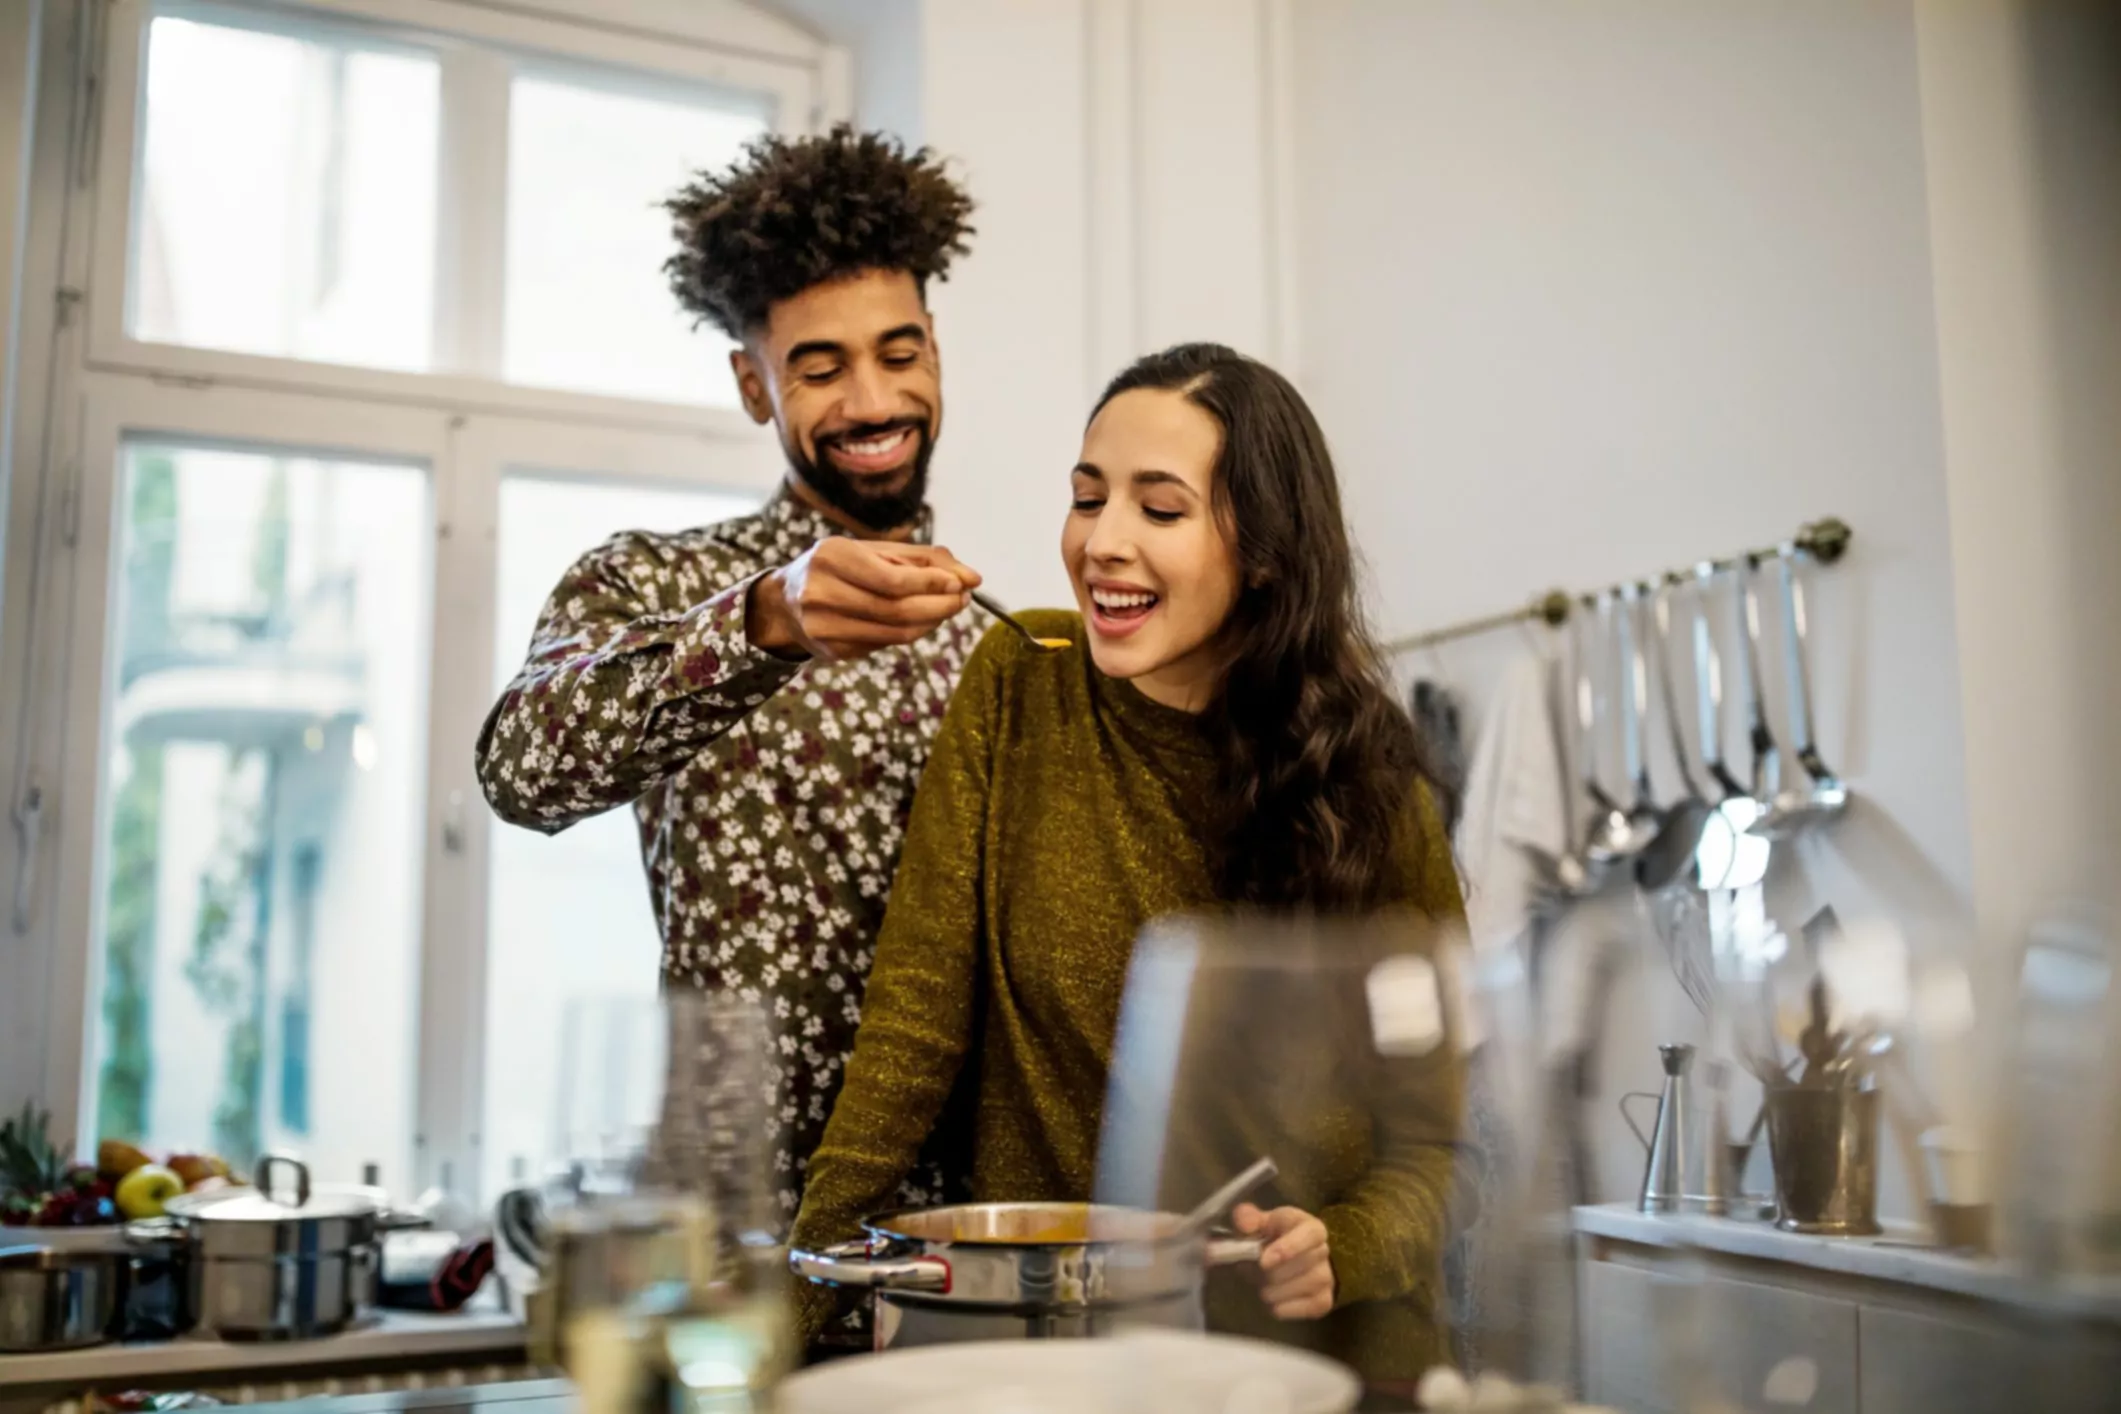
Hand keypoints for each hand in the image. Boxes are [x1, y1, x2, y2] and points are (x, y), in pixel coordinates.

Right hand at [748, 538, 981, 661]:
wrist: (786, 602)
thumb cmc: (840, 567)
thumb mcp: (874, 551)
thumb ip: (924, 559)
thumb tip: (972, 578)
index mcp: (831, 556)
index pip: (892, 579)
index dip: (931, 584)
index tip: (961, 583)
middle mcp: (821, 592)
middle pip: (896, 610)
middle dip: (939, 606)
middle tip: (963, 598)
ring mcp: (823, 627)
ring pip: (895, 633)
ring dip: (931, 622)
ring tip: (948, 607)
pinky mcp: (832, 652)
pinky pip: (885, 644)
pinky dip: (911, 633)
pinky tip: (919, 620)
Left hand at [1233, 1202, 1334, 1319]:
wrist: (1299, 1259)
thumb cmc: (1277, 1237)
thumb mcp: (1263, 1222)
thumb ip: (1249, 1218)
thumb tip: (1244, 1223)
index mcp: (1312, 1228)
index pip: (1308, 1236)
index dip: (1287, 1248)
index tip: (1264, 1261)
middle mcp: (1323, 1252)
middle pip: (1296, 1266)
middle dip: (1268, 1272)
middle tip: (1251, 1270)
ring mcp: (1326, 1278)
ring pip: (1295, 1289)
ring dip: (1271, 1290)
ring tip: (1261, 1285)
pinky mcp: (1323, 1302)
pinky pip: (1299, 1309)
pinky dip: (1280, 1308)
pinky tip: (1273, 1300)